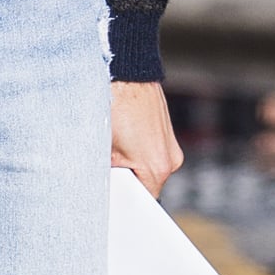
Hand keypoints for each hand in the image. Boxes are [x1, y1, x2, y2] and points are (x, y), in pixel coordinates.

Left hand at [110, 80, 181, 197]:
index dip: (126, 198)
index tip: (114, 194)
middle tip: (109, 163)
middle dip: (126, 177)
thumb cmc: (114, 106)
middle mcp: (171, 158)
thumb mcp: (103, 148)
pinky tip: (123, 133)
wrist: (126, 74)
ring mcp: (171, 144)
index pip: (144, 200)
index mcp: (157, 167)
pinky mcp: (166, 131)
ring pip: (148, 166)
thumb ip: (108, 173)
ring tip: (115, 143)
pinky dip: (137, 147)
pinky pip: (151, 149)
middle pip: (146, 183)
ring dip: (131, 161)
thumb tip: (104, 183)